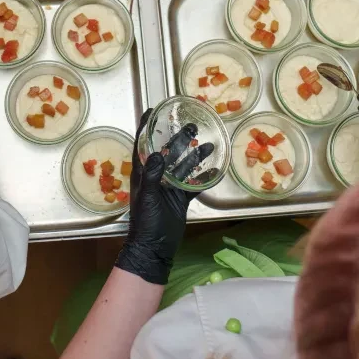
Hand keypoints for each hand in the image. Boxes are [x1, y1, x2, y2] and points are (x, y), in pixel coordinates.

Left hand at [115, 109, 215, 284]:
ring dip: (194, 154)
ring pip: (183, 166)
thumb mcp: (146, 197)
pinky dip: (203, 178)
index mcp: (142, 172)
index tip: (153, 110)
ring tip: (208, 142)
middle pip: (167, 150)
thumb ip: (151, 175)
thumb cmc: (145, 221)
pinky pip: (194, 185)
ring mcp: (169, 186)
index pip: (142, 144)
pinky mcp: (180, 198)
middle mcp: (156, 175)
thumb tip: (158, 154)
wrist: (154, 247)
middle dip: (178, 137)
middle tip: (191, 124)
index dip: (146, 127)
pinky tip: (216, 170)